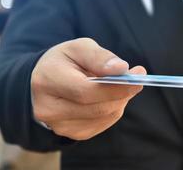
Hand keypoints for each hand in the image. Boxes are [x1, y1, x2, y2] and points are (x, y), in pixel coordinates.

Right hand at [31, 38, 145, 140]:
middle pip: (96, 107)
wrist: (44, 81)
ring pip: (103, 116)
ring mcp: (59, 125)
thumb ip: (99, 57)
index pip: (85, 91)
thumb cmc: (64, 61)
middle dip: (121, 93)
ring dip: (118, 100)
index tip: (138, 76)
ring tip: (117, 85)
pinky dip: (111, 109)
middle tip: (136, 79)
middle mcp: (48, 108)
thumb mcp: (78, 48)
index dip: (114, 87)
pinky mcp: (71, 134)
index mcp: (46, 80)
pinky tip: (106, 97)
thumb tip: (121, 69)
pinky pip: (102, 124)